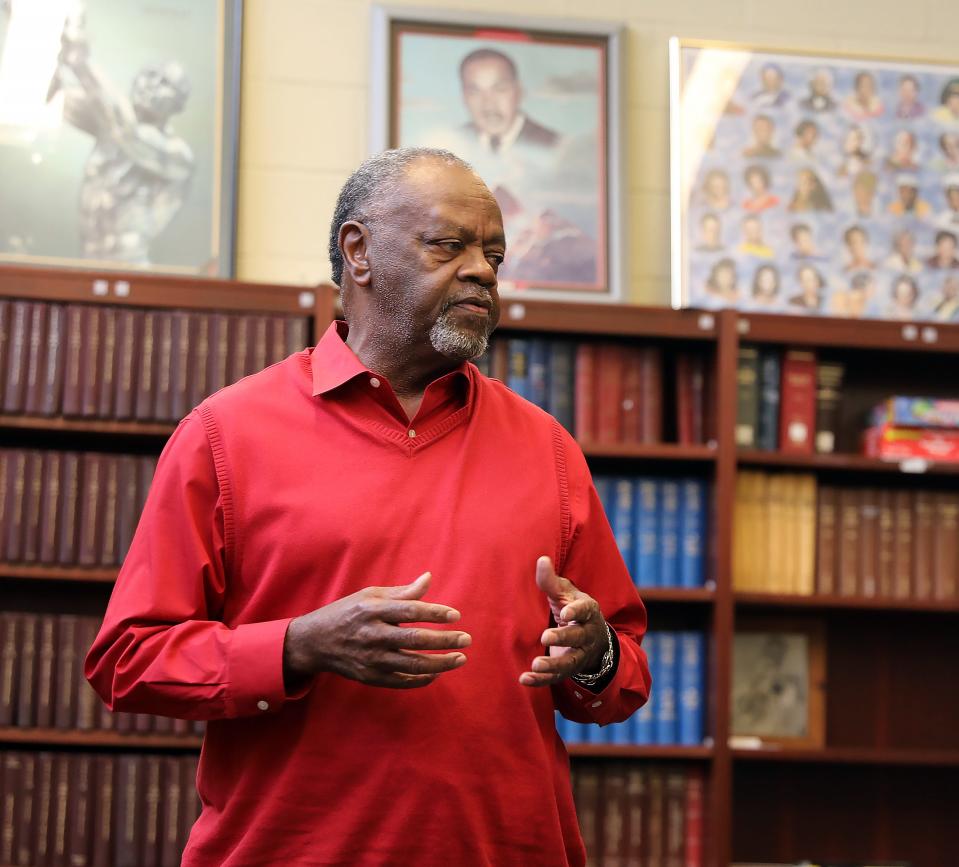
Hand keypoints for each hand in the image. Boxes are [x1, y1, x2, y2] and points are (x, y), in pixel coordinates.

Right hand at [283, 572, 470, 688]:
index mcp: (372, 610)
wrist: (314, 642)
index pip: (410, 611)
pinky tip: (438, 672)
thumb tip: (429, 578)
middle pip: (415, 640)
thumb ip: (402, 592)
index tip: (456, 615)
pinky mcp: (370, 677)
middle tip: (466, 639)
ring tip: (460, 659)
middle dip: (444, 640)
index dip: (435, 613)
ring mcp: (371, 659)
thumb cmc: (347, 613)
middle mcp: (372, 635)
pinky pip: (402, 682)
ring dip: (440, 663)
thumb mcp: (370, 596)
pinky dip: (422, 679)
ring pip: (412, 665)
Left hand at [519, 556, 607, 686]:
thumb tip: (541, 559)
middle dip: (563, 638)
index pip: (585, 610)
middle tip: (545, 637)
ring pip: (570, 662)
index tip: (565, 612)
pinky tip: (525, 679)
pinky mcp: (569, 668)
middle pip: (578, 638)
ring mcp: (580, 654)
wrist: (591, 637)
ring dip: (553, 665)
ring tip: (536, 665)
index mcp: (588, 611)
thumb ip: (551, 581)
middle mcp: (587, 634)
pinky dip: (542, 680)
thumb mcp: (564, 593)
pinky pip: (557, 677)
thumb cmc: (571, 608)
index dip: (576, 611)